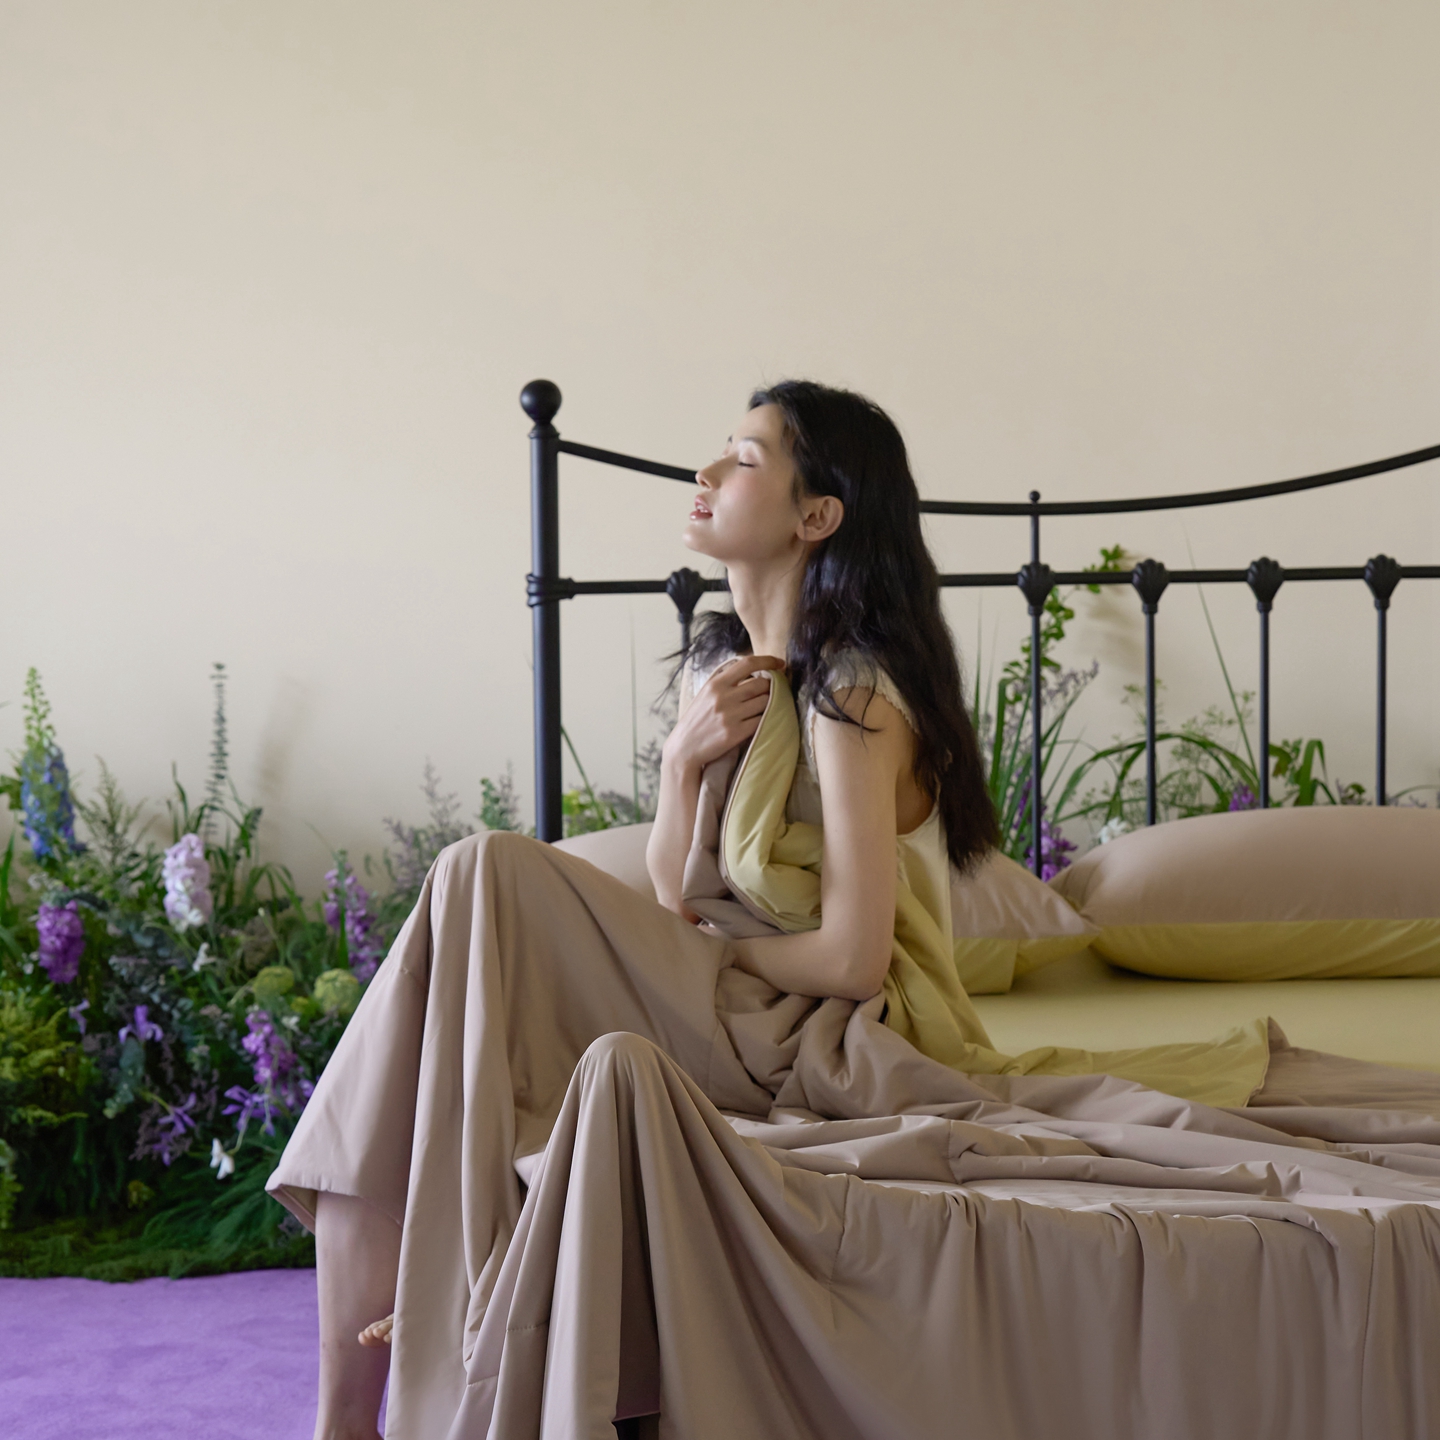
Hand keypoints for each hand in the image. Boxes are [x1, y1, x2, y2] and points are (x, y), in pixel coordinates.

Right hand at [664, 655, 785, 774]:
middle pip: (762, 683)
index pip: (748, 664)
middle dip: (771, 687)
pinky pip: (762, 720)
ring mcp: (730, 715)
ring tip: (766, 707)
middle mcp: (723, 697)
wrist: (684, 747)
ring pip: (766, 701)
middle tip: (771, 693)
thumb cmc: (698, 719)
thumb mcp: (706, 693)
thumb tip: (755, 671)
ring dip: (771, 703)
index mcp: (716, 683)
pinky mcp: (736, 733)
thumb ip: (726, 681)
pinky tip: (762, 721)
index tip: (780, 663)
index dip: (768, 660)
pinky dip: (766, 719)